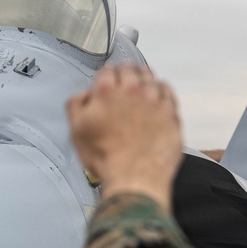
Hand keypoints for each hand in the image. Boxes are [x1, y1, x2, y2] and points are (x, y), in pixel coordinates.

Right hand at [66, 64, 181, 211]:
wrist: (134, 177)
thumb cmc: (104, 157)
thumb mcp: (76, 131)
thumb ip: (76, 105)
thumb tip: (84, 94)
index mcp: (106, 93)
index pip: (107, 72)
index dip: (106, 72)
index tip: (107, 74)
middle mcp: (132, 91)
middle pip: (130, 71)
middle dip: (126, 70)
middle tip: (125, 71)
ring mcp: (154, 101)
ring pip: (150, 78)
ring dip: (145, 75)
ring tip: (143, 75)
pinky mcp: (170, 114)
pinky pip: (168, 92)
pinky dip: (163, 87)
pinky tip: (161, 89)